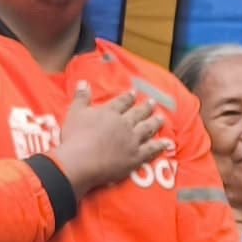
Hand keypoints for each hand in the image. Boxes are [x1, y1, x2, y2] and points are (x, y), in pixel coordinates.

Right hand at [52, 86, 167, 190]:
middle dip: (146, 107)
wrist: (82, 160)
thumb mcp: (75, 112)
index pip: (121, 102)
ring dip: (155, 123)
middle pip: (138, 113)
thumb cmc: (75, 137)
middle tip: (153, 102)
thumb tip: (83, 82)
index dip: (128, 97)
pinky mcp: (135, 157)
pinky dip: (160, 146)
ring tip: (161, 119)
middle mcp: (124, 124)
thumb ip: (81, 97)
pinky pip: (151, 150)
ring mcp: (132, 140)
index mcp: (110, 112)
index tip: (134, 93)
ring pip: (147, 129)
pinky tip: (167, 144)